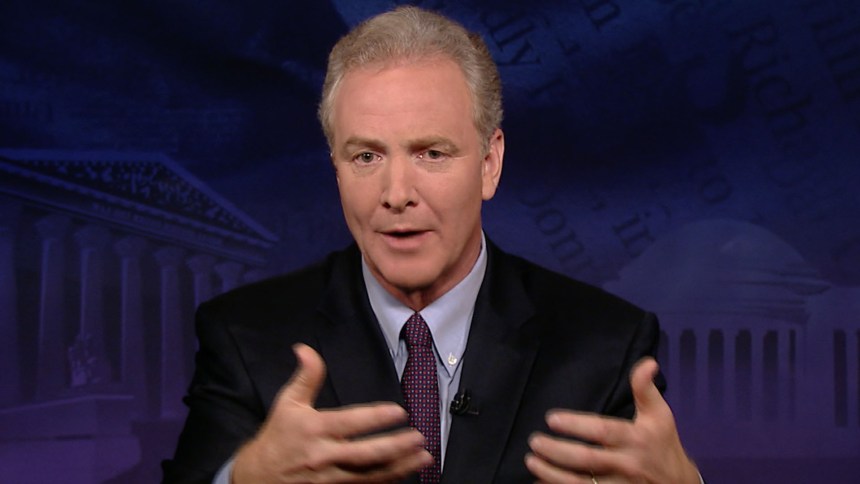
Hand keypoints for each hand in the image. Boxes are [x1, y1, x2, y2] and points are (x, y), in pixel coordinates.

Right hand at [232, 344, 431, 482]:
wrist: (257, 478)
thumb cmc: (277, 437)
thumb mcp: (287, 403)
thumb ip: (305, 376)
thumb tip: (305, 348)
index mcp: (314, 429)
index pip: (349, 423)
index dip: (375, 418)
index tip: (398, 411)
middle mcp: (324, 456)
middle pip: (364, 454)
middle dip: (395, 447)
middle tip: (419, 438)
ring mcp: (330, 478)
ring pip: (370, 474)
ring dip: (400, 467)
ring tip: (423, 457)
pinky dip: (386, 480)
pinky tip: (406, 472)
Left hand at [525, 357, 699, 482]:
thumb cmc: (664, 445)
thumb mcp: (660, 415)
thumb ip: (645, 389)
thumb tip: (648, 362)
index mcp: (636, 439)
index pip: (603, 431)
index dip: (576, 425)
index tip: (551, 418)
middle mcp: (627, 464)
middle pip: (587, 459)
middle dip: (557, 451)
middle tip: (534, 441)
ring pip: (581, 483)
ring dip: (552, 474)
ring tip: (531, 461)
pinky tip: (542, 482)